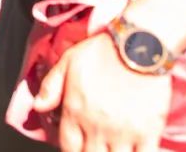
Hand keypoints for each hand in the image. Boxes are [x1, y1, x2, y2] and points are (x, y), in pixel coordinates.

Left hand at [32, 32, 171, 151]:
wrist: (139, 44)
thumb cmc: (103, 50)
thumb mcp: (68, 61)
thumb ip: (50, 86)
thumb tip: (38, 107)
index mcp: (75, 111)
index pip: (69, 148)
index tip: (79, 148)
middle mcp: (96, 126)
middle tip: (97, 146)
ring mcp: (122, 132)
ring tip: (112, 148)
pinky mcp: (147, 132)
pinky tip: (133, 150)